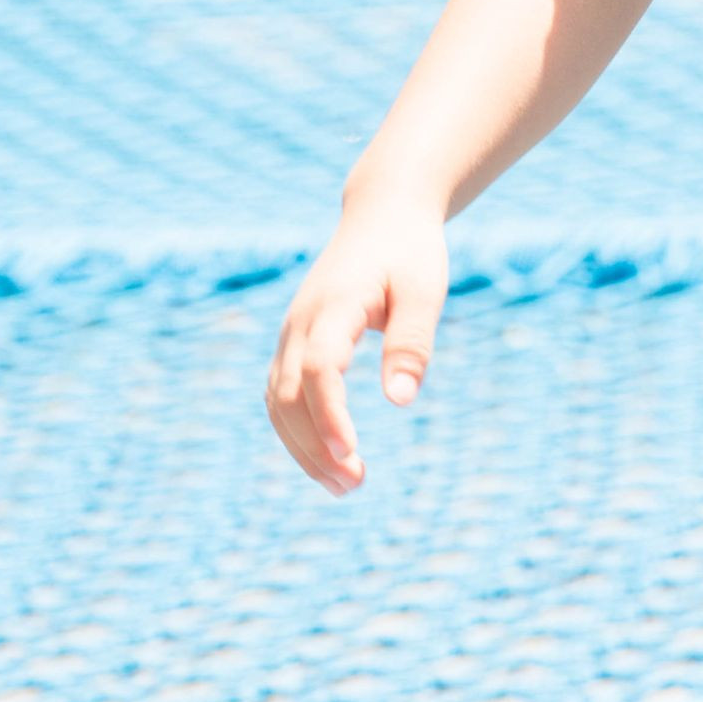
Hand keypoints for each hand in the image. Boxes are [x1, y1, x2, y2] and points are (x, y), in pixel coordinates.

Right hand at [263, 199, 451, 493]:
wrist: (382, 215)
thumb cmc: (409, 252)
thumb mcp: (424, 289)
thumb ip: (413, 342)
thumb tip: (400, 402)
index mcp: (334, 305)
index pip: (320, 368)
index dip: (330, 414)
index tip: (352, 454)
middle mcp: (301, 322)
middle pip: (288, 395)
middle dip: (315, 446)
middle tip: (354, 486)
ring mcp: (291, 333)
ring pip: (277, 402)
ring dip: (303, 448)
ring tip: (345, 487)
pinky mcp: (294, 344)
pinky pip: (281, 396)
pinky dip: (297, 432)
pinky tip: (328, 460)